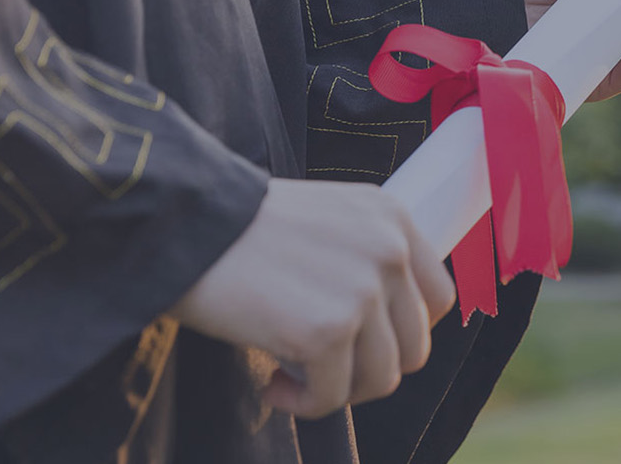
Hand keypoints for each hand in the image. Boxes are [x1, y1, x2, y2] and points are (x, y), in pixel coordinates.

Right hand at [169, 178, 455, 418]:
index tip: (361, 341)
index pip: (438, 299)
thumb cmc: (240, 229)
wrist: (181, 223)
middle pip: (414, 348)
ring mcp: (363, 292)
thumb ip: (366, 259)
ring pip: (380, 379)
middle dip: (367, 368)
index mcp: (394, 219)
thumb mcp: (328, 218)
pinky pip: (332, 398)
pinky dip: (302, 402)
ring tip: (291, 374)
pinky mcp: (328, 332)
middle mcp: (389, 251)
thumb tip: (385, 330)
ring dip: (336, 389)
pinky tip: (273, 384)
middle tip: (321, 365)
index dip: (402, 333)